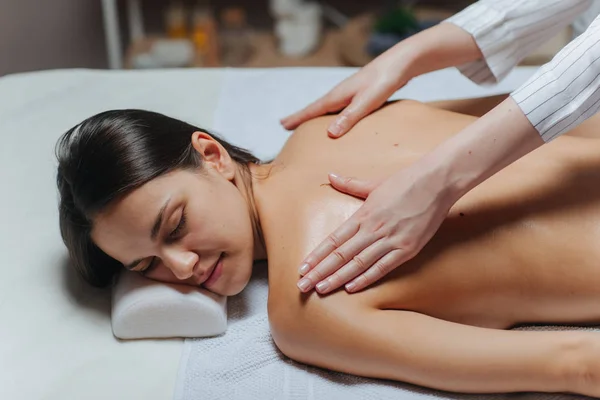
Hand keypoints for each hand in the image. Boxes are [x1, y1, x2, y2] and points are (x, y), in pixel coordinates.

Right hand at [280, 47, 410, 136]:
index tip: (282, 125)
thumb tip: (329, 133)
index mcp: (337, 96)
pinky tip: (337, 118)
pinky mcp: (360, 95)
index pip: (312, 110)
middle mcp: (340, 94)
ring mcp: (350, 94)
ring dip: (316, 115)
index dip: (297, 118)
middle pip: (316, 108)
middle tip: (286, 125)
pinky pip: (340, 108)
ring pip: (327, 108)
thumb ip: (349, 117)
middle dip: (301, 117)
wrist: (401, 63)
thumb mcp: (367, 102)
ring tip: (307, 123)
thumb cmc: (384, 81)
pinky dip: (332, 115)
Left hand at [297, 166, 455, 294]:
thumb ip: (350, 184)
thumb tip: (331, 176)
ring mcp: (390, 239)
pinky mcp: (407, 248)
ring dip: (338, 278)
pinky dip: (366, 278)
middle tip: (303, 285)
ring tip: (321, 289)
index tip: (303, 267)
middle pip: (341, 254)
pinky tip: (351, 288)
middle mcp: (373, 228)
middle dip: (320, 271)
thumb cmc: (406, 181)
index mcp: (363, 214)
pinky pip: (383, 267)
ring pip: (358, 263)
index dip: (317, 255)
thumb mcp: (374, 182)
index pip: (334, 239)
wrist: (437, 181)